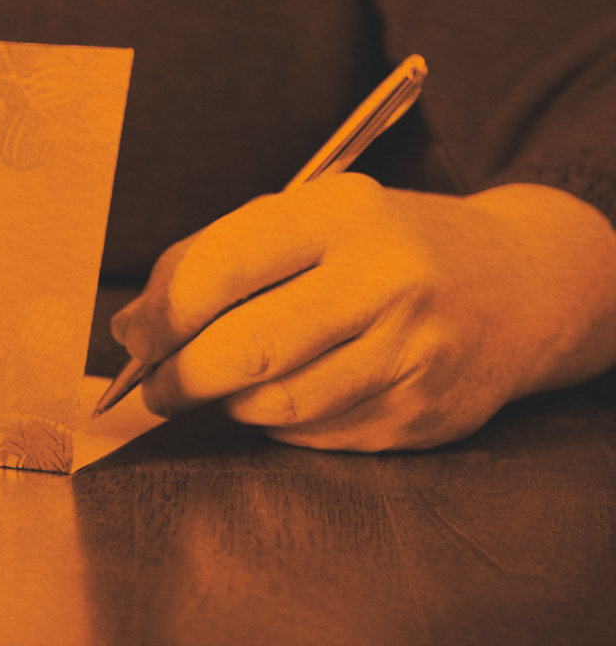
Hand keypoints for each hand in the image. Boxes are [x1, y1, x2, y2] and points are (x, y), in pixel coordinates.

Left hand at [111, 173, 615, 450]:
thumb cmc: (382, 245)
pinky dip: (279, 424)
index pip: (225, 268)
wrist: (518, 282)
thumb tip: (132, 327)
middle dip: (181, 378)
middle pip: (250, 349)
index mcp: (343, 214)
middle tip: (156, 387)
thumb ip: (212, 258)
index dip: (163, 315)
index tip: (134, 339)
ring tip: (220, 386)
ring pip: (279, 405)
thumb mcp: (307, 218)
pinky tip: (284, 396)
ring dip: (229, 404)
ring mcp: (414, 353)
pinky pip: (317, 436)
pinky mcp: (425, 413)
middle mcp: (387, 280)